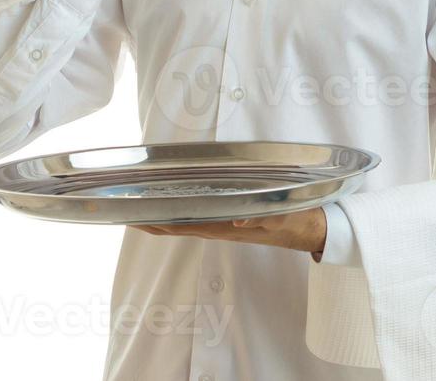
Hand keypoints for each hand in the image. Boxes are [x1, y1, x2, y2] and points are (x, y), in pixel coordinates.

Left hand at [130, 207, 326, 254]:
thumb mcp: (286, 218)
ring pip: (185, 221)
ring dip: (160, 216)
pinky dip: (180, 211)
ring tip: (135, 208)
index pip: (184, 224)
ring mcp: (226, 224)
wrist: (317, 230)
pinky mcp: (233, 219)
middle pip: (177, 224)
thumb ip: (265, 219)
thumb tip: (238, 220)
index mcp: (229, 227)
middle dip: (148, 219)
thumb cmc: (300, 221)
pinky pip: (200, 216)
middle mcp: (222, 227)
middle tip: (118, 210)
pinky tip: (170, 206)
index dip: (156, 222)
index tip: (131, 216)